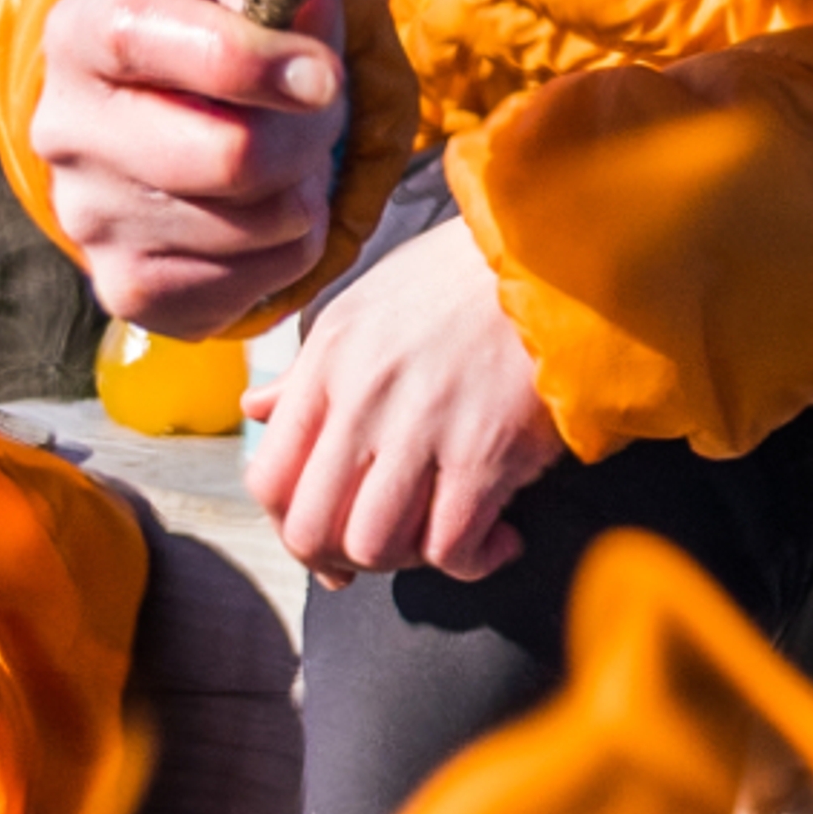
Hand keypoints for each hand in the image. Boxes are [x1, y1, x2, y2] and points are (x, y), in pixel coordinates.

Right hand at [31, 0, 348, 333]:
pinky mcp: (128, 287)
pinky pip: (257, 281)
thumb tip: (309, 18)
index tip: (323, 75)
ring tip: (288, 152)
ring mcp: (88, 219)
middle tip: (319, 108)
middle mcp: (65, 128)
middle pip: (227, 157)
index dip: (245, 62)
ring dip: (307, 186)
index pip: (144, 41)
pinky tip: (267, 206)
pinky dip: (293, 246)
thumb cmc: (231, 22)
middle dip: (306, 133)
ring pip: (258, 223)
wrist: (189, 106)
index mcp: (84, 29)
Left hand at [243, 215, 564, 583]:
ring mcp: (422, 426)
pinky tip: (500, 539)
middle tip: (387, 549)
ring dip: (409, 561)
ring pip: (375, 547)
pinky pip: (452, 547)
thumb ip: (311, 367)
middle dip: (343, 559)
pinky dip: (473, 562)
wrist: (554, 251)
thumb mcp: (369, 303)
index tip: (328, 538)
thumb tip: (258, 409)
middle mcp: (363, 397)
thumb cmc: (463, 275)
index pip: (268, 480)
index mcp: (329, 361)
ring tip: (445, 536)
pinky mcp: (486, 450)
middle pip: (311, 529)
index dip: (289, 527)